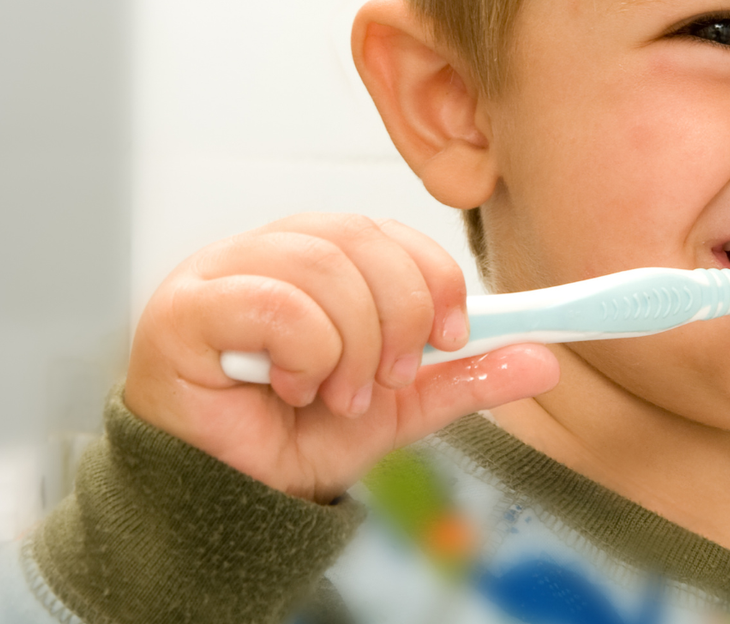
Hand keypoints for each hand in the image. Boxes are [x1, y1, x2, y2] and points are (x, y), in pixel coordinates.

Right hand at [125, 213, 558, 501]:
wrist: (227, 497)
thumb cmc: (294, 437)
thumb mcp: (397, 407)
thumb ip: (463, 377)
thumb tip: (545, 360)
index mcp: (318, 256)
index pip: (390, 233)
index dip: (435, 278)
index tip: (454, 337)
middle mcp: (268, 250)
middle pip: (362, 240)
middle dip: (400, 317)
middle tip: (390, 378)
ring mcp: (220, 271)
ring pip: (323, 267)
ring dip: (353, 345)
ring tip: (337, 394)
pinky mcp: (185, 308)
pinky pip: (275, 302)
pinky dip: (306, 352)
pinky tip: (290, 387)